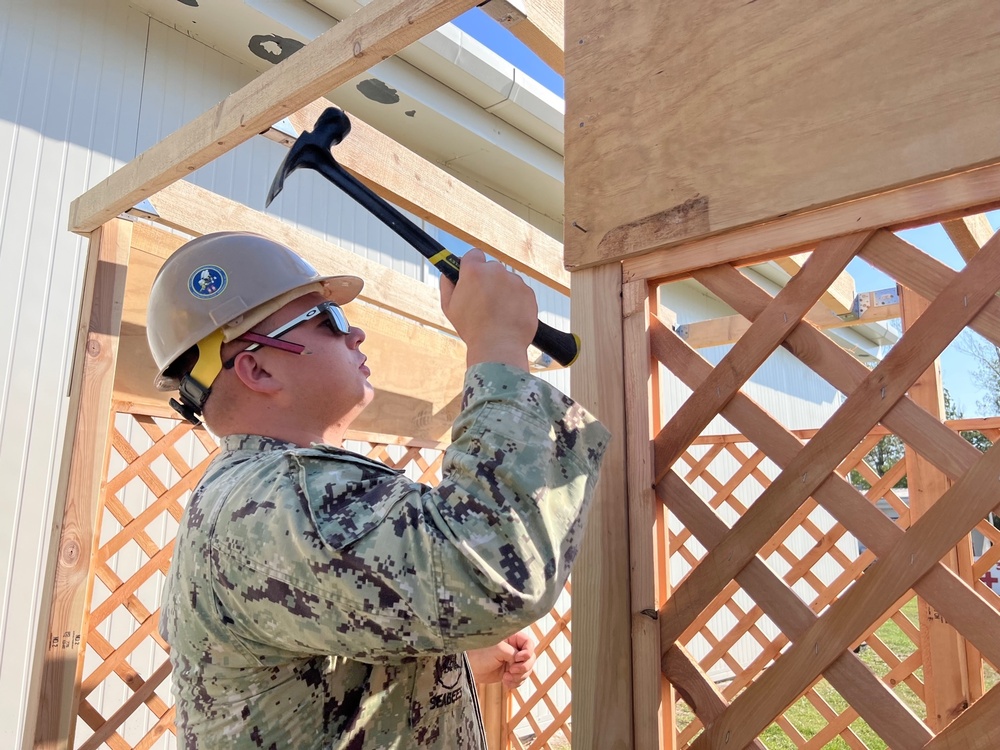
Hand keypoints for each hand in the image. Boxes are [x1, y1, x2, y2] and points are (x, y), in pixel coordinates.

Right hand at [439, 249, 536, 369]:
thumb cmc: (472, 328)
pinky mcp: (528, 292)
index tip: (470, 276)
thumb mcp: (449, 307)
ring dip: (502, 291)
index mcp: (474, 271)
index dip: (470, 266)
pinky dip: (515, 301)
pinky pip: (520, 292)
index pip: (473, 254)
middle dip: (487, 280)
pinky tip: (508, 316)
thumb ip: (447, 284)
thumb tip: (448, 272)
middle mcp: (496, 271)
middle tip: (483, 301)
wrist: (499, 346)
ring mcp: (515, 281)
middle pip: (491, 268)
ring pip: (507, 280)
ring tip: (497, 313)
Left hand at [467, 630, 536, 689]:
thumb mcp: (498, 649)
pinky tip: (505, 682)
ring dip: (518, 677)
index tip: (518, 658)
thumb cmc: (480, 654)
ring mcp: (513, 662)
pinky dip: (515, 683)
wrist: (470, 667)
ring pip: (527, 671)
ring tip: (506, 678)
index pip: (529, 644)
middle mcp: (515, 650)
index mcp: (513, 639)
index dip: (527, 653)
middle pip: (530, 659)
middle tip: (511, 670)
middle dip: (523, 668)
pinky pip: (520, 679)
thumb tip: (521, 660)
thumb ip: (512, 652)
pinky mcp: (510, 673)